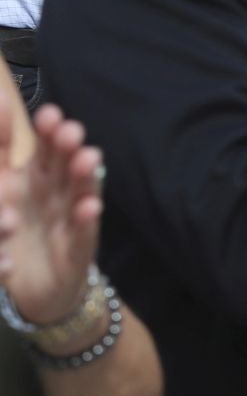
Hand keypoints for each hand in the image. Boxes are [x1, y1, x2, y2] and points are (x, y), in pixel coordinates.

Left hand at [0, 81, 102, 326]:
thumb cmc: (18, 239)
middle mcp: (55, 193)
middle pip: (64, 163)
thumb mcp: (2, 197)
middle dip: (68, 145)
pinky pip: (83, 232)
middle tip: (69, 131)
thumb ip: (1, 160)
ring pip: (80, 191)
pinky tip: (89, 207)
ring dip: (85, 175)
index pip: (42, 147)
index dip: (46, 130)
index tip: (48, 114)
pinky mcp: (77, 248)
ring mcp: (69, 219)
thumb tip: (1, 104)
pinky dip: (86, 219)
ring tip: (87, 159)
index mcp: (34, 179)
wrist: (35, 291)